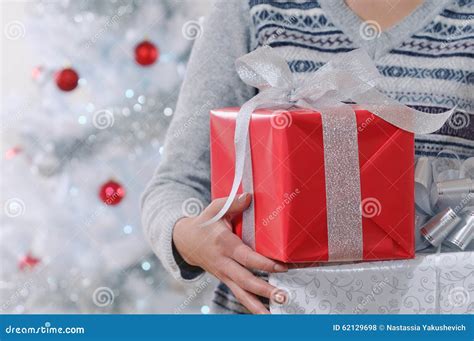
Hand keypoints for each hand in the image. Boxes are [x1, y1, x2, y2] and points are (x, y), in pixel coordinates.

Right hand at [173, 193, 287, 313]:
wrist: (185, 242)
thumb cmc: (204, 224)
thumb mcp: (215, 209)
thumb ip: (232, 203)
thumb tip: (249, 196)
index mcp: (224, 244)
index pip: (245, 257)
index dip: (263, 263)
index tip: (281, 267)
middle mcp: (224, 263)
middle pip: (244, 280)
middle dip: (264, 290)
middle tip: (283, 296)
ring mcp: (224, 274)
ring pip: (240, 294)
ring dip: (257, 306)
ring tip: (274, 316)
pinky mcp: (225, 280)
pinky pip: (239, 295)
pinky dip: (252, 306)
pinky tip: (266, 314)